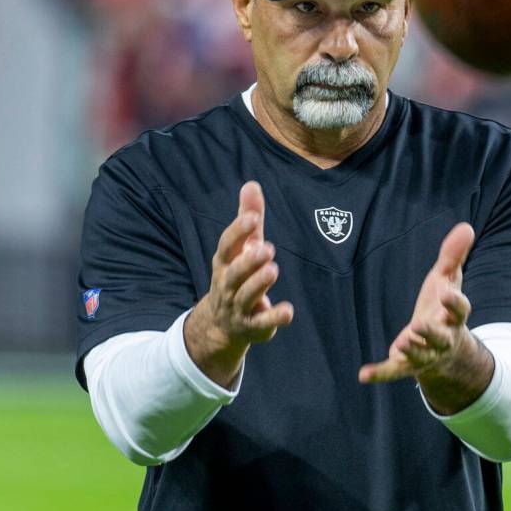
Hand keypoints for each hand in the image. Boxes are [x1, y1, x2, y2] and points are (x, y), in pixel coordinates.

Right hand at [184, 181, 293, 387]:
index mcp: (224, 262)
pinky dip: (274, 318)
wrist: (221, 324)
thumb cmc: (236, 274)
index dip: (238, 231)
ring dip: (259, 284)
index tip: (252, 218)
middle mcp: (228, 285)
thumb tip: (251, 184)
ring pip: (246, 296)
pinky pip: (262, 323)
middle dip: (249, 261)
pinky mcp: (253, 326)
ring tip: (273, 269)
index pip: (227, 245)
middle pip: (235, 273)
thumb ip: (248, 218)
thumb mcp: (241, 247)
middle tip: (267, 249)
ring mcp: (238, 307)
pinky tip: (288, 310)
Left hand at [358, 223, 492, 412]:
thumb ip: (454, 256)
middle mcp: (443, 338)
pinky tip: (363, 375)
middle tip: (421, 324)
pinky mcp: (407, 365)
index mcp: (453, 317)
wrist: (445, 350)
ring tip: (401, 343)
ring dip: (412, 349)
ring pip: (420, 355)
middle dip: (432, 332)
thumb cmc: (443, 307)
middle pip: (440, 336)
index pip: (459, 310)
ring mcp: (425, 354)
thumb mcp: (448, 280)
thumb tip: (466, 226)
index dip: (454, 302)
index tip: (446, 292)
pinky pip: (394, 371)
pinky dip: (380, 373)